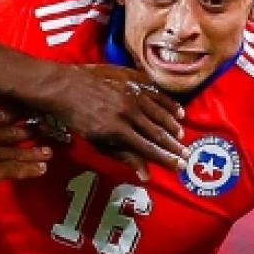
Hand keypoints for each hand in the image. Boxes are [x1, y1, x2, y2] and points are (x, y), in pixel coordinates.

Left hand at [40, 63, 188, 177]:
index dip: (166, 159)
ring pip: (160, 112)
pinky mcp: (132, 78)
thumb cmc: (78, 119)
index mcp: (117, 130)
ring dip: (172, 126)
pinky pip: (156, 92)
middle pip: (157, 132)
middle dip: (174, 146)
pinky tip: (178, 112)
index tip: (181, 166)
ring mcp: (131, 92)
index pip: (148, 148)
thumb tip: (146, 174)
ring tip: (181, 137)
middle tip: (188, 155)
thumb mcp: (96, 142)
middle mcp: (128, 111)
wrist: (65, 86)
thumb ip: (123, 156)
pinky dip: (169, 103)